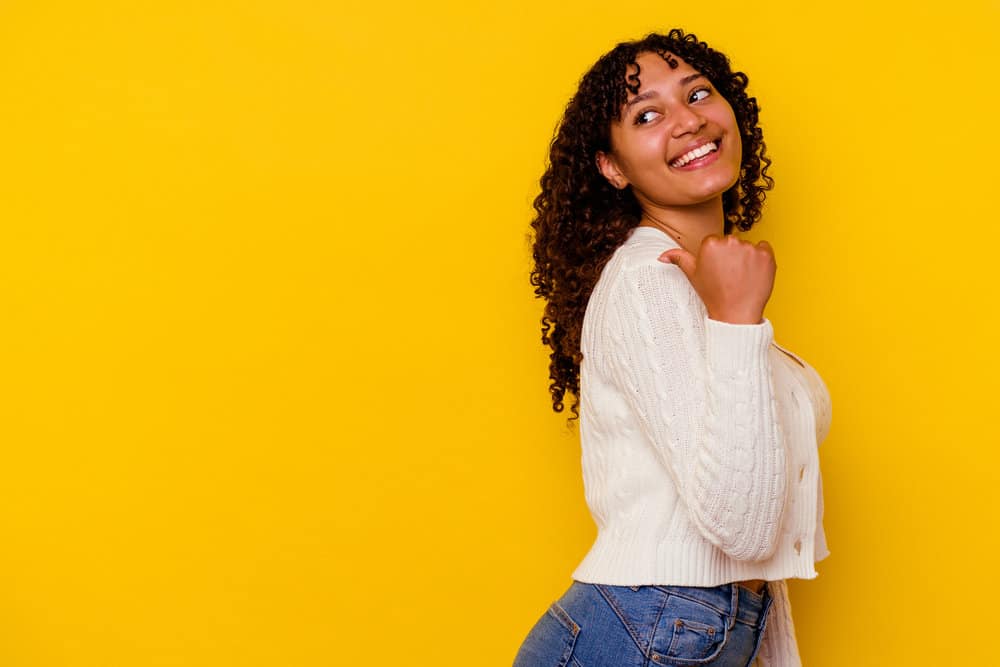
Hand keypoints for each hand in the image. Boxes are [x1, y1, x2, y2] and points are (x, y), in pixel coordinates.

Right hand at [657, 234, 775, 324]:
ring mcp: (749, 248)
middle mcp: (730, 241)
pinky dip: (761, 259)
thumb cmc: (713, 295)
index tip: (718, 271)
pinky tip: (754, 273)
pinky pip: (765, 249)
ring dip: (747, 258)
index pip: (716, 242)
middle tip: (730, 275)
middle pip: (732, 242)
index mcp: (710, 243)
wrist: (735, 313)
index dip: (717, 257)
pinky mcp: (766, 254)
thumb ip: (679, 259)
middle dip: (732, 255)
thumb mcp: (692, 275)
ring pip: (748, 246)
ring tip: (741, 277)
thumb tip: (663, 255)